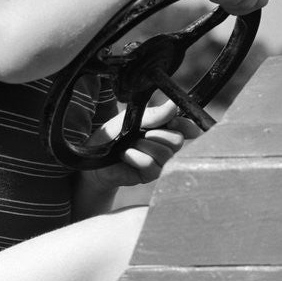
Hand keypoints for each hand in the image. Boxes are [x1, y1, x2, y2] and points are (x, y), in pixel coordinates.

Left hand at [78, 98, 201, 193]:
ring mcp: (159, 162)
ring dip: (144, 146)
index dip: (187, 125)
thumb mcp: (132, 119)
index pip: (187, 127)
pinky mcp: (149, 175)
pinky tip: (125, 155)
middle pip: (177, 140)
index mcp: (163, 128)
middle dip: (159, 134)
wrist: (94, 155)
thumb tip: (173, 105)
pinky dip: (136, 157)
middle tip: (143, 133)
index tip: (176, 122)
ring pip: (165, 153)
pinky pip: (151, 165)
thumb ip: (153, 115)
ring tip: (130, 144)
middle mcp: (165, 145)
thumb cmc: (113, 135)